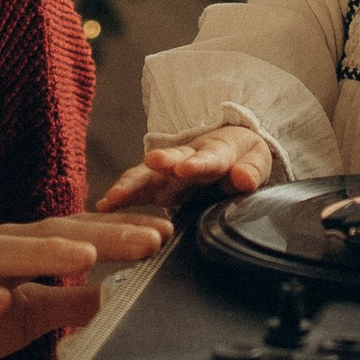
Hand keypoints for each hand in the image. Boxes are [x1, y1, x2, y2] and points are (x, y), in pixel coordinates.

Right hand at [0, 214, 170, 359]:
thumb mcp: (26, 313)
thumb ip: (69, 302)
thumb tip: (120, 294)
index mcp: (18, 250)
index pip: (75, 234)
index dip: (119, 231)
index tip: (165, 233)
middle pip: (51, 235)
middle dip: (102, 235)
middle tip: (148, 238)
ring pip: (5, 253)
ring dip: (46, 253)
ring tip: (87, 254)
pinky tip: (2, 301)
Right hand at [96, 123, 273, 218]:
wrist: (229, 154)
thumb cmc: (242, 158)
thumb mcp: (255, 160)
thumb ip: (251, 170)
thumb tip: (242, 178)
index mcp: (216, 152)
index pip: (208, 158)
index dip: (196, 163)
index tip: (184, 168)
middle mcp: (186, 159)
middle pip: (171, 160)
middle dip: (159, 164)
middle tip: (150, 164)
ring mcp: (169, 173)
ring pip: (147, 175)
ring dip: (131, 185)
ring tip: (113, 197)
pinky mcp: (157, 186)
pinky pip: (137, 191)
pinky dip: (121, 197)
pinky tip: (104, 207)